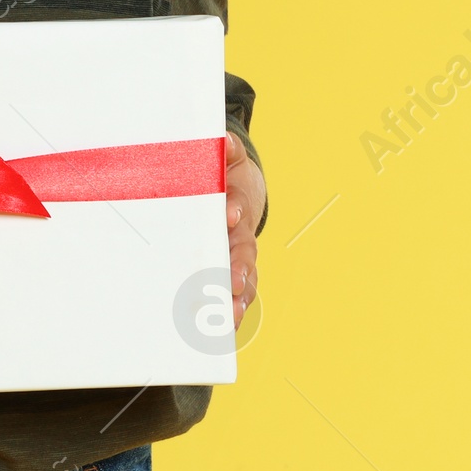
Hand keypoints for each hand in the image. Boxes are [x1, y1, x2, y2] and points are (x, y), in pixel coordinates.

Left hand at [225, 131, 264, 327]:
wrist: (247, 189)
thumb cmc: (228, 176)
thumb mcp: (226, 159)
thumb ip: (225, 152)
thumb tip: (223, 141)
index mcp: (236, 203)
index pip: (237, 204)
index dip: (233, 209)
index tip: (229, 215)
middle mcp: (242, 233)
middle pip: (244, 250)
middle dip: (240, 267)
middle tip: (234, 283)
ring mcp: (241, 254)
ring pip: (245, 277)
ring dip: (239, 297)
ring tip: (231, 317)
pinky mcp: (235, 270)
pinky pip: (238, 292)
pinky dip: (234, 309)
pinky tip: (225, 329)